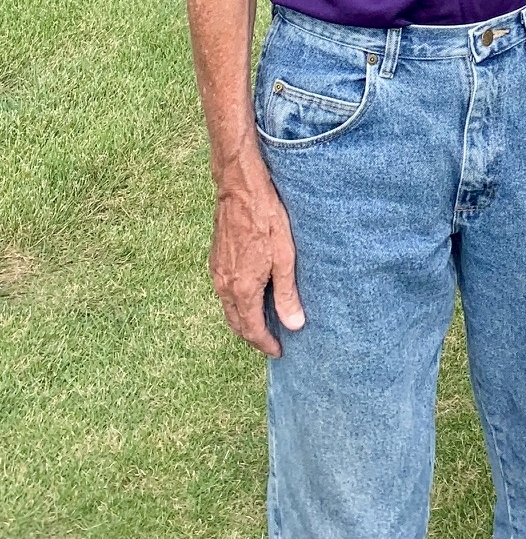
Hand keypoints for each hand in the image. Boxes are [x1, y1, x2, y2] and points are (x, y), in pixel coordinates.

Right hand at [209, 161, 303, 356]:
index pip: (252, 329)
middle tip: (271, 341)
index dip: (265, 343)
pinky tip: (250, 297)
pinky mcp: (216, 260)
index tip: (278, 351)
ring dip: (244, 321)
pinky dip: (237, 304)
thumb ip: (287, 293)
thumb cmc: (266, 218)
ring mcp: (217, 273)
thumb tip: (294, 324)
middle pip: (237, 323)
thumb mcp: (285, 257)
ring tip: (264, 323)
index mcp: (242, 289)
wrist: (241, 190)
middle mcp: (224, 286)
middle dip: (253, 337)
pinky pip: (224, 293)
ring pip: (229, 309)